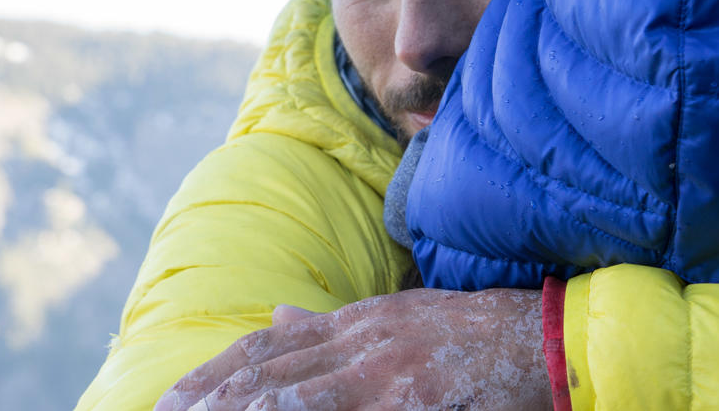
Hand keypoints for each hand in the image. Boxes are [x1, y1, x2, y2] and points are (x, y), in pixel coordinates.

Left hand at [154, 288, 549, 410]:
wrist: (546, 338)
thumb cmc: (473, 334)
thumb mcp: (397, 319)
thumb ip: (335, 325)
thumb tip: (279, 318)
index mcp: (357, 322)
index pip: (267, 347)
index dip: (214, 373)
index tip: (172, 398)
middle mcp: (362, 342)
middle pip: (267, 372)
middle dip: (208, 400)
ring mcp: (386, 372)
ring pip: (294, 397)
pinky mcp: (415, 400)